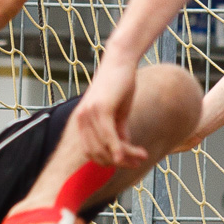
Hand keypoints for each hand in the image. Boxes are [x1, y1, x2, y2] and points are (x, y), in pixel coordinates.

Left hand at [68, 54, 145, 168]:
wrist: (120, 60)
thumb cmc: (119, 85)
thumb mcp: (119, 113)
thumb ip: (118, 133)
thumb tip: (122, 154)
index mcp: (81, 122)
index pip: (91, 153)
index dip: (109, 162)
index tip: (129, 162)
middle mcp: (80, 120)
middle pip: (98, 154)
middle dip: (119, 162)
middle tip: (139, 161)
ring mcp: (88, 115)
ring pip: (105, 148)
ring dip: (125, 157)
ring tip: (143, 155)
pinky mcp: (100, 110)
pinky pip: (109, 138)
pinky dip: (121, 150)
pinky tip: (134, 154)